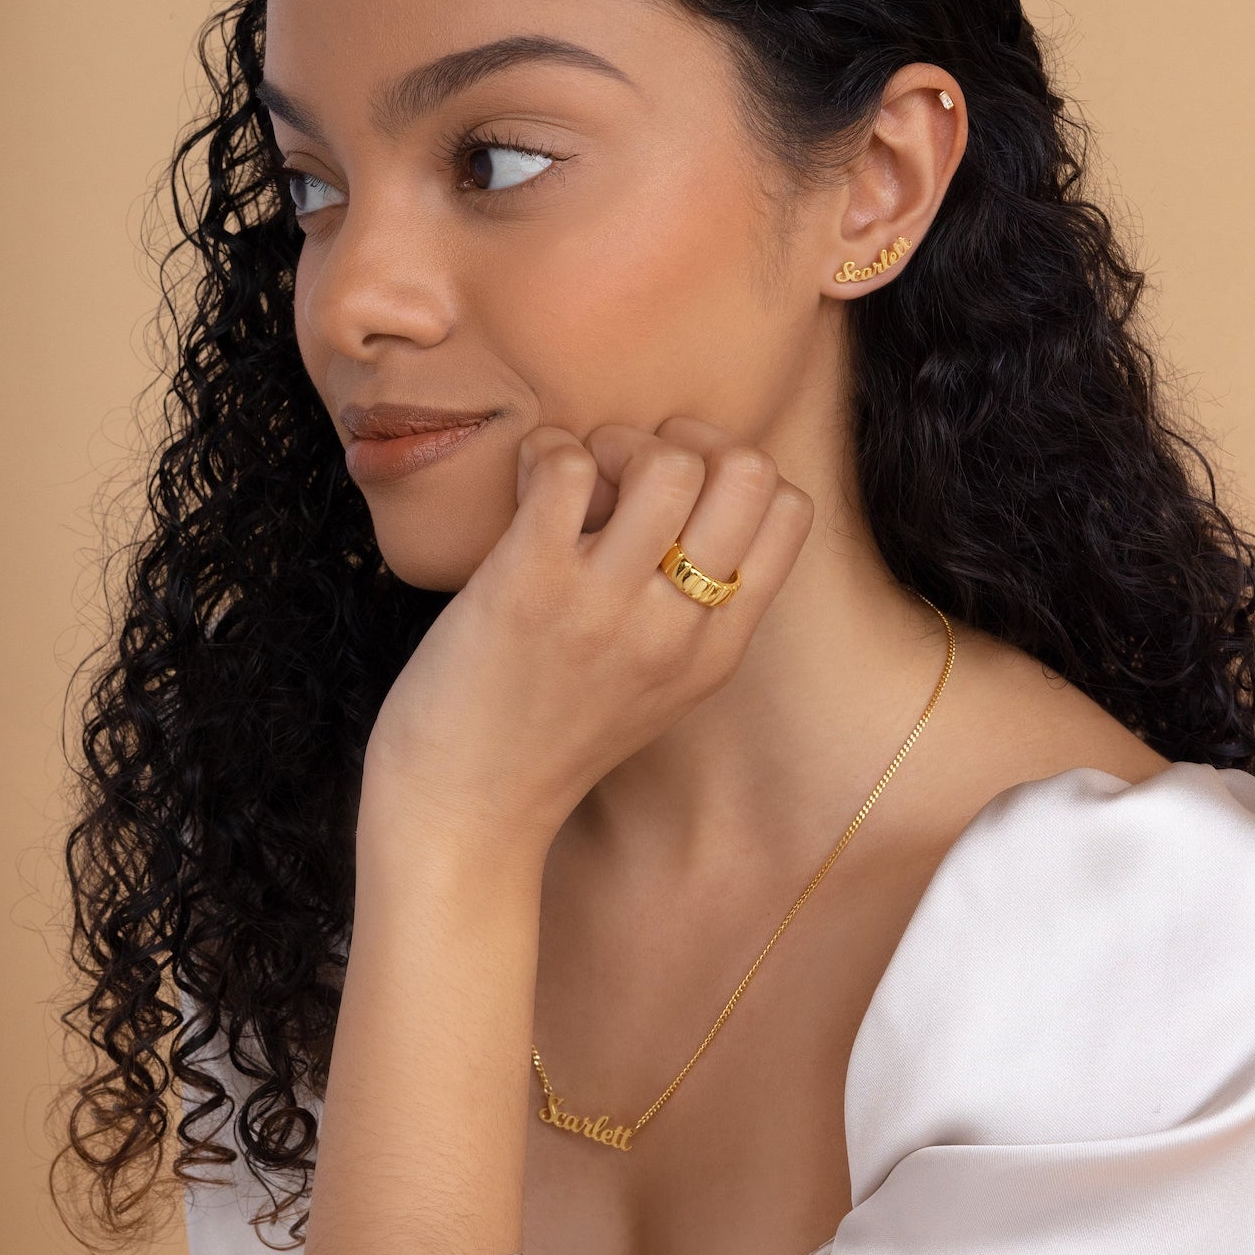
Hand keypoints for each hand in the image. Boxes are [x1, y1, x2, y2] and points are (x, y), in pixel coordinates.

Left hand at [361, 414, 814, 870]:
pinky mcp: (530, 587)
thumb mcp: (659, 689)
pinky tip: (529, 486)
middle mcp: (677, 628)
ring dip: (613, 443)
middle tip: (625, 474)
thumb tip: (692, 494)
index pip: (790, 511)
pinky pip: (569, 466)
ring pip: (665, 461)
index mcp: (718, 649)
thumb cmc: (548, 738)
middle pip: (748, 471)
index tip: (678, 492)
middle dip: (685, 442)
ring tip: (574, 481)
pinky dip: (549, 452)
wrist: (464, 813)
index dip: (735, 470)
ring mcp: (606, 607)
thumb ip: (692, 613)